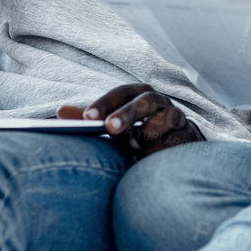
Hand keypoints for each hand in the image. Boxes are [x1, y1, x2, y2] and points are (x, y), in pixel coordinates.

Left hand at [77, 83, 203, 160]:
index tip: (87, 117)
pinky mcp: (190, 137)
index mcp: (141, 95)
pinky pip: (179, 140)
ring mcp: (179, 119)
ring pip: (167, 117)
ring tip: (134, 146)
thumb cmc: (141, 135)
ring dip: (148, 131)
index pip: (124, 92)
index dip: (106, 102)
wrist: (178, 150)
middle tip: (110, 128)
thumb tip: (60, 112)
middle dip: (128, 113)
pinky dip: (163, 148)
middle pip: (147, 100)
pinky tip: (150, 158)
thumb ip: (94, 119)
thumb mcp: (117, 126)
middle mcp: (162, 103)